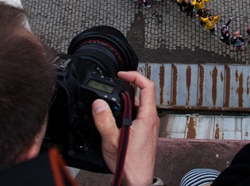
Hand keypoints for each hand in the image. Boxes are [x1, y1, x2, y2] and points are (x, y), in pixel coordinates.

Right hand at [92, 71, 158, 185]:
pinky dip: (125, 115)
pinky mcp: (145, 133)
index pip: (147, 86)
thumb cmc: (130, 164)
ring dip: (124, 105)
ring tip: (110, 109)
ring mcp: (149, 126)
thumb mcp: (111, 140)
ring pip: (137, 107)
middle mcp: (151, 119)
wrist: (137, 180)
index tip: (122, 74)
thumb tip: (98, 104)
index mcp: (147, 116)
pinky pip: (136, 117)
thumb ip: (104, 120)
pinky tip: (114, 123)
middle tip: (110, 92)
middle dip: (124, 92)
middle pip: (140, 95)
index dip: (134, 75)